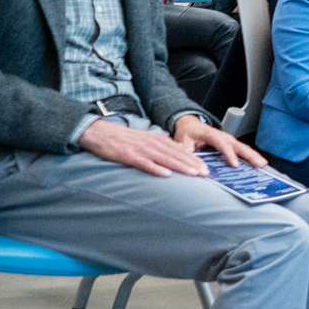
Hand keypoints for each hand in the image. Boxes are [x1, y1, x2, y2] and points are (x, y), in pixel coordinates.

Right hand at [80, 118, 205, 176]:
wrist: (101, 133)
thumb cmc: (124, 139)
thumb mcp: (147, 140)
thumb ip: (162, 147)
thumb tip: (178, 154)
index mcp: (157, 140)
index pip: (180, 151)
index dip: (194, 159)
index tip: (206, 168)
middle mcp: (153, 143)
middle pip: (177, 155)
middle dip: (193, 164)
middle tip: (206, 173)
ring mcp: (142, 150)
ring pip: (165, 159)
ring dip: (181, 167)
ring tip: (193, 174)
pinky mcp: (130, 156)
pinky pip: (145, 164)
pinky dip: (156, 169)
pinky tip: (166, 175)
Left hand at [175, 115, 265, 167]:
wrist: (190, 124)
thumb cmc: (187, 132)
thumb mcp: (182, 141)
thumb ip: (187, 153)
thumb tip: (195, 167)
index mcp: (211, 134)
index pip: (222, 144)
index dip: (230, 154)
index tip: (235, 164)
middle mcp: (223, 136)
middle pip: (239, 145)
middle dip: (250, 155)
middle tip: (260, 164)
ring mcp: (228, 140)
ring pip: (243, 147)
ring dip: (254, 156)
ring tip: (263, 165)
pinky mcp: (230, 144)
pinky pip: (241, 150)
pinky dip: (250, 156)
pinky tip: (257, 164)